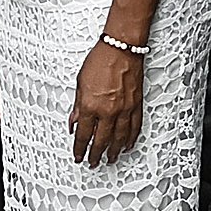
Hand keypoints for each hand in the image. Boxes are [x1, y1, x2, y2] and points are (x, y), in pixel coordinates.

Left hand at [69, 40, 144, 164]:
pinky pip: (134, 128)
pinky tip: (128, 145)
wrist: (122, 48)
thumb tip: (74, 122)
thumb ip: (77, 106)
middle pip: (101, 141)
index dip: (80, 148)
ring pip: (119, 138)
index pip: (83, 135)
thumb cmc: (100, 60)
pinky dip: (131, 139)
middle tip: (93, 162)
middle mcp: (108, 111)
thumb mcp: (80, 83)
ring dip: (113, 151)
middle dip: (95, 154)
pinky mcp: (136, 105)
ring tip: (110, 159)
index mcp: (90, 106)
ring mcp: (124, 110)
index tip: (78, 155)